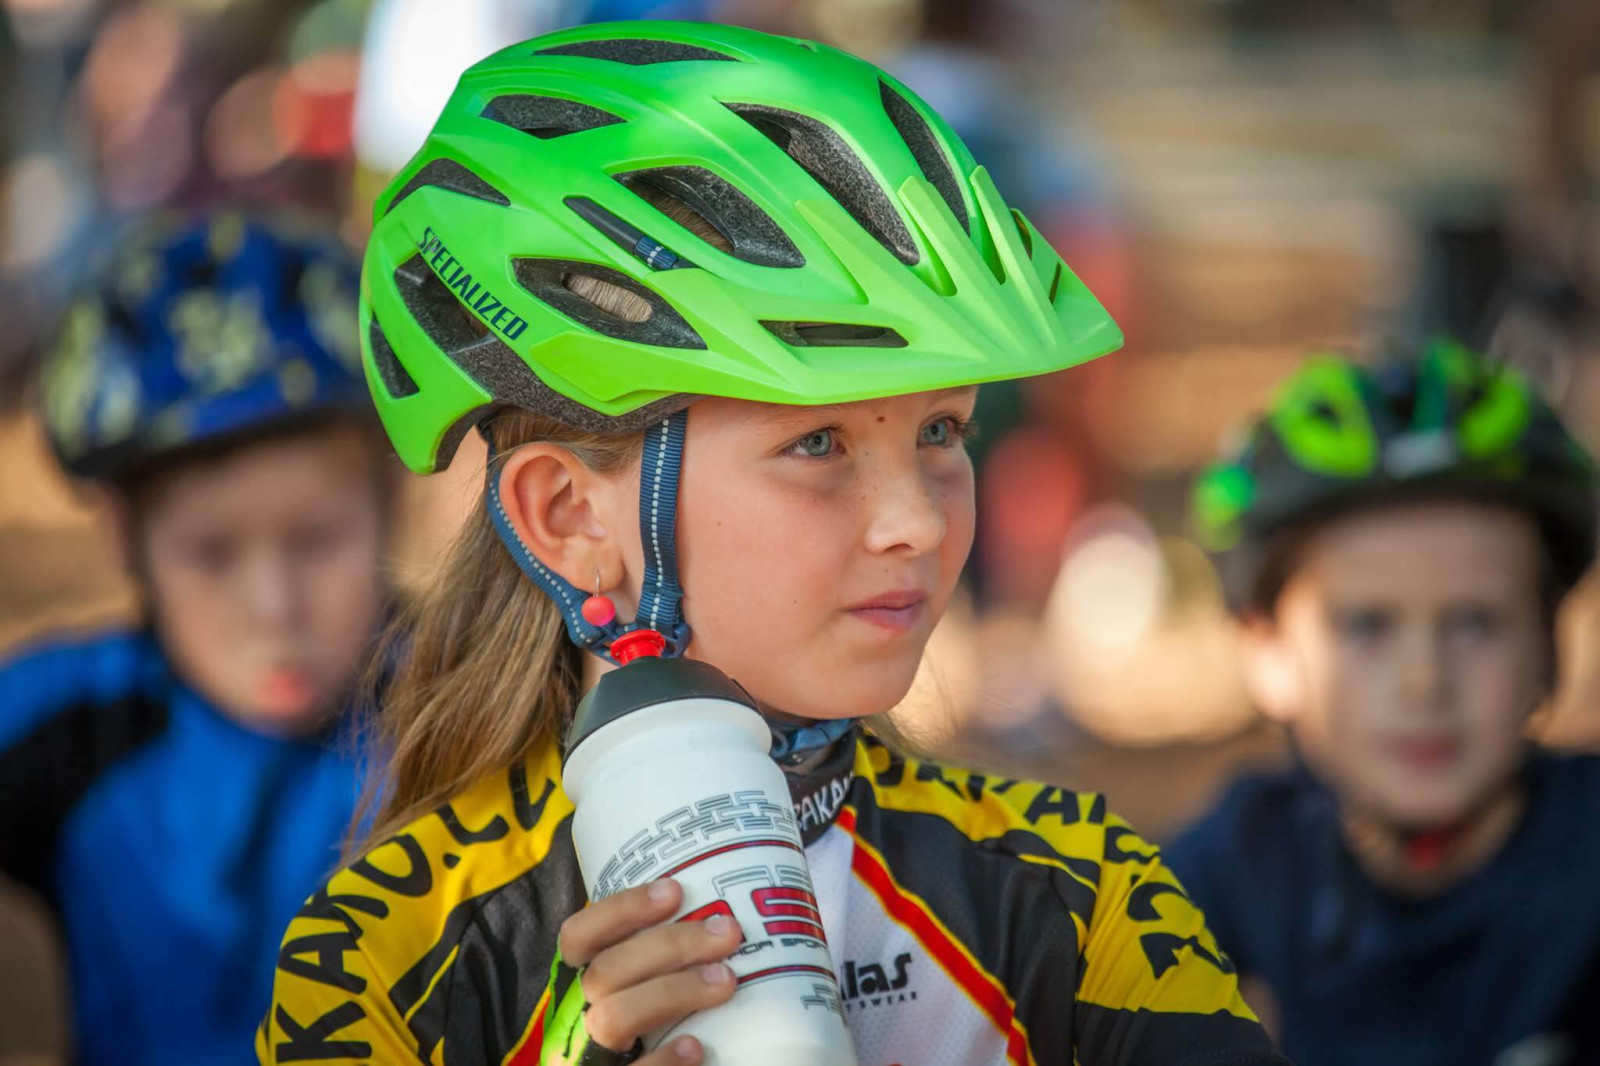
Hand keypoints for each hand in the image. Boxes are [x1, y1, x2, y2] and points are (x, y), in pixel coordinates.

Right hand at [558, 878, 741, 1063]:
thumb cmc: (639, 1035)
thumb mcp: (632, 990)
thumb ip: (652, 963)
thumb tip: (718, 917)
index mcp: (574, 986)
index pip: (578, 936)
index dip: (621, 909)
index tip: (675, 890)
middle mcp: (572, 1019)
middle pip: (606, 972)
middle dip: (670, 945)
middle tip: (726, 932)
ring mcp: (585, 1058)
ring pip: (613, 1018)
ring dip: (674, 992)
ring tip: (725, 980)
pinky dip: (664, 1061)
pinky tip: (696, 1047)